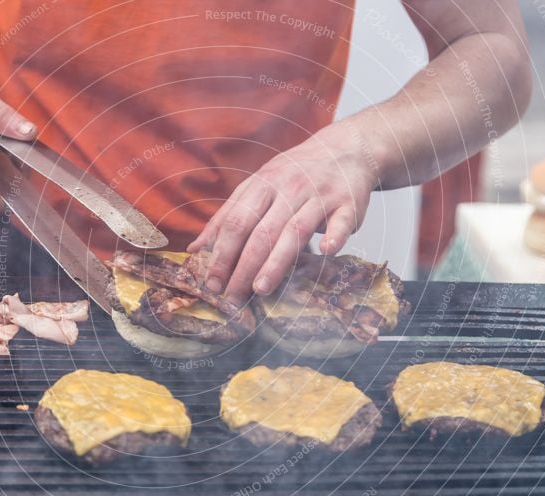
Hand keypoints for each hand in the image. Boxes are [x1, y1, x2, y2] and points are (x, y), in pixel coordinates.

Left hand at [188, 127, 375, 303]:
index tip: (212, 283)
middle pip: (262, 232)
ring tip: (261, 288)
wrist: (344, 149)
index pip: (236, 222)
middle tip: (233, 297)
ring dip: (277, 261)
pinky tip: (326, 252)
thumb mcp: (257, 186)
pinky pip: (341, 222)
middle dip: (244, 267)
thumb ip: (227, 217)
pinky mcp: (348, 204)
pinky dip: (334, 236)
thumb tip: (195, 249)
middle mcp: (289, 189)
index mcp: (262, 185)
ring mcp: (319, 195)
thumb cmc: (294, 174)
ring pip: (295, 231)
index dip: (222, 254)